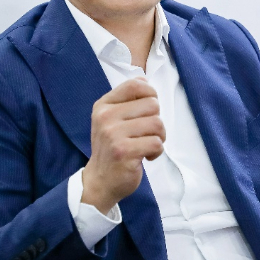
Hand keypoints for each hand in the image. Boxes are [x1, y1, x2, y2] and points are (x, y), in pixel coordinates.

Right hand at [82, 77, 165, 213]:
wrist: (100, 181)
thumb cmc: (112, 148)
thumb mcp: (111, 120)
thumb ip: (126, 100)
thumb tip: (143, 79)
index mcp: (103, 106)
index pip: (134, 85)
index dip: (150, 93)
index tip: (149, 109)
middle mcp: (106, 117)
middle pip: (152, 105)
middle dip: (156, 120)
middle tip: (147, 134)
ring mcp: (113, 135)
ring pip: (157, 124)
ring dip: (159, 137)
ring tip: (147, 145)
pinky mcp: (124, 152)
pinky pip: (156, 143)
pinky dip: (157, 151)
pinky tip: (146, 156)